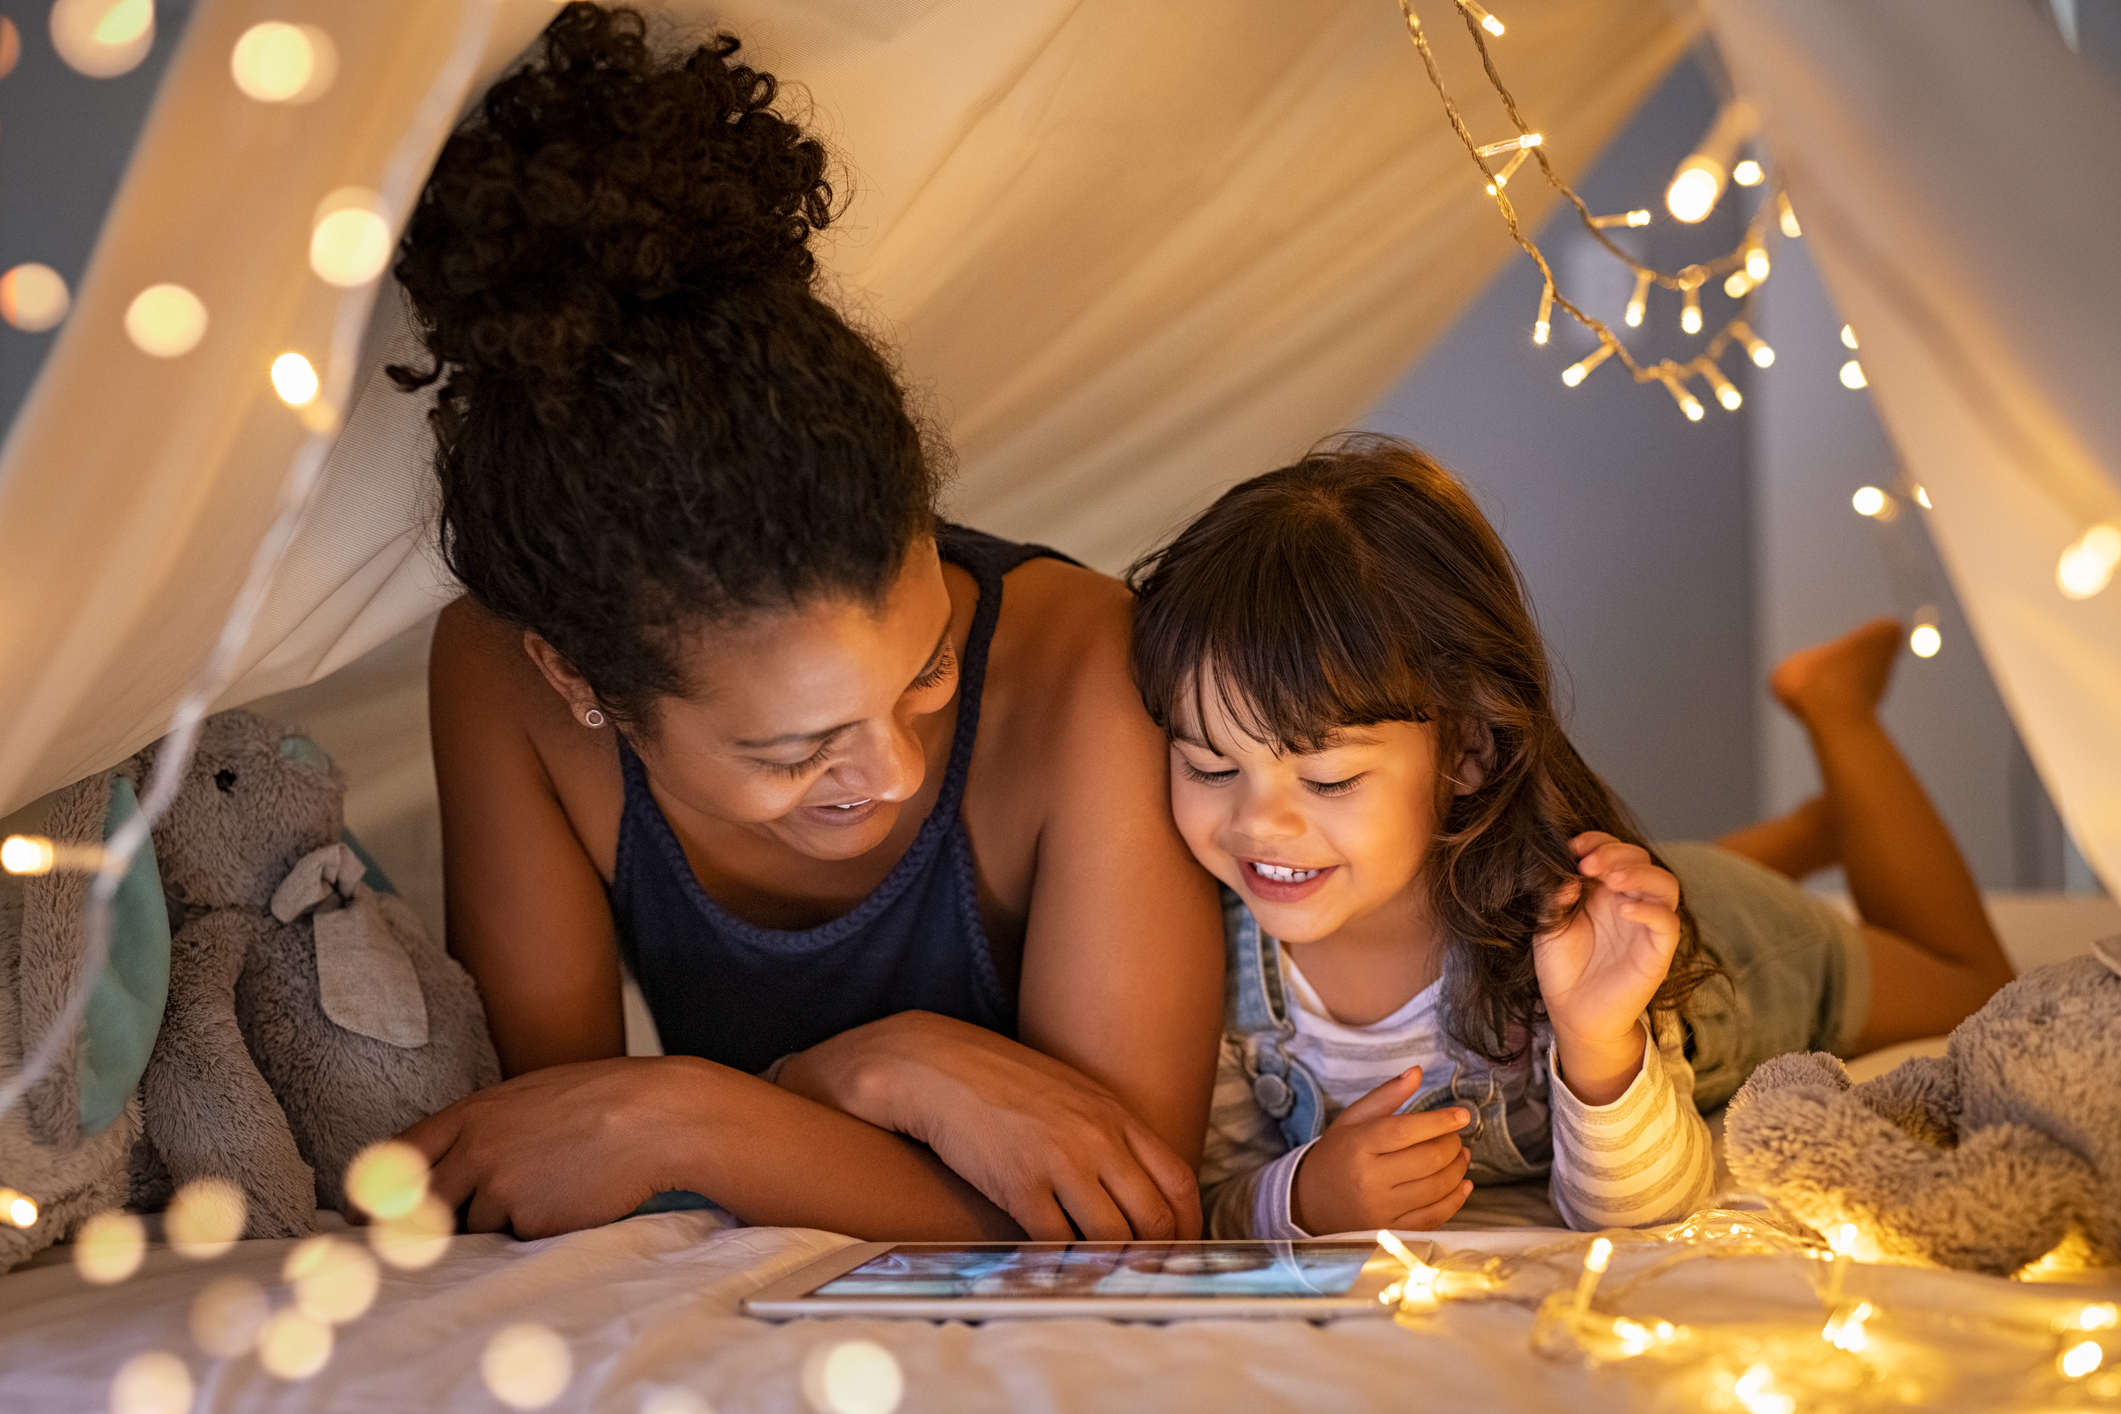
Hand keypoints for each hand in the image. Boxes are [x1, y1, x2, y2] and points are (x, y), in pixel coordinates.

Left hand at [400, 1056, 715, 1238]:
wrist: (658, 1117)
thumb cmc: (604, 1099)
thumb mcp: (531, 1096)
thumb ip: (486, 1126)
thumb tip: (454, 1163)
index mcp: (473, 1113)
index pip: (401, 1156)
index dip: (380, 1190)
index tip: (365, 1213)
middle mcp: (475, 1150)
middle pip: (423, 1203)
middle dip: (427, 1221)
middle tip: (436, 1230)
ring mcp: (500, 1188)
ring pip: (475, 1225)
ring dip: (498, 1220)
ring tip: (548, 1187)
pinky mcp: (529, 1221)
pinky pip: (517, 1239)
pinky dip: (536, 1230)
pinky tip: (569, 1201)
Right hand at [774, 1011, 1200, 1241]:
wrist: (935, 1066)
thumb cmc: (1002, 1082)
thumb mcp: (1070, 1094)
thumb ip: (1106, 1133)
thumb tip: (1134, 1185)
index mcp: (1115, 1114)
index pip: (1178, 1181)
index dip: (1189, 1225)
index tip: (1182, 1248)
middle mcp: (1097, 1138)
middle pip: (1154, 1217)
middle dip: (1157, 1256)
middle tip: (1149, 1277)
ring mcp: (1059, 1162)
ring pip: (1111, 1238)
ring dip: (1113, 1267)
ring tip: (1107, 1281)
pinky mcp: (1018, 1185)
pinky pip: (1056, 1244)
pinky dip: (1064, 1267)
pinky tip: (1061, 1273)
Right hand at [1290, 1067, 1471, 1235]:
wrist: (1312, 1202)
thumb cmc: (1337, 1155)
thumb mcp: (1353, 1119)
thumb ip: (1386, 1095)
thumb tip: (1417, 1072)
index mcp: (1359, 1145)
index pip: (1407, 1131)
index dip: (1440, 1122)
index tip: (1462, 1115)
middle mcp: (1370, 1179)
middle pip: (1428, 1159)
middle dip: (1452, 1144)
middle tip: (1456, 1136)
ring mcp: (1382, 1209)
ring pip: (1437, 1187)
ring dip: (1458, 1169)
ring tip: (1461, 1156)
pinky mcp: (1392, 1229)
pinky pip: (1435, 1216)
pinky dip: (1455, 1199)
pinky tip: (1462, 1184)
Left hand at [1533, 833, 1680, 1102]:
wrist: (1570, 1011)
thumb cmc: (1561, 966)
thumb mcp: (1549, 924)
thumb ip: (1556, 897)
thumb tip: (1566, 875)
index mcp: (1604, 890)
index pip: (1615, 850)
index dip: (1599, 841)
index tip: (1574, 846)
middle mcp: (1630, 901)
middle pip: (1642, 860)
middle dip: (1616, 853)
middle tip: (1588, 863)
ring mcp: (1646, 925)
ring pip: (1665, 885)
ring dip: (1639, 874)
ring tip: (1611, 878)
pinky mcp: (1658, 952)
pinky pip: (1668, 924)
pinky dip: (1652, 911)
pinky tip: (1625, 909)